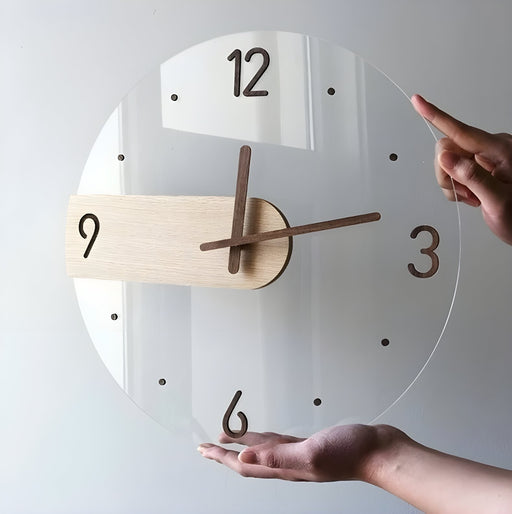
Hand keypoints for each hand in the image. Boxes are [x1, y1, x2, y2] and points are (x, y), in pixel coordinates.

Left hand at [198, 424, 393, 481]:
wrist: (377, 451)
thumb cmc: (349, 453)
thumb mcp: (309, 453)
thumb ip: (276, 456)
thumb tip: (243, 459)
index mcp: (285, 467)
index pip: (244, 465)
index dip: (221, 458)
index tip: (203, 449)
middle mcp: (288, 463)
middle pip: (249, 460)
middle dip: (225, 454)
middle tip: (207, 446)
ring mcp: (299, 455)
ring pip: (263, 450)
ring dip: (243, 445)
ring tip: (227, 437)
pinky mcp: (309, 446)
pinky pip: (279, 442)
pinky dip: (265, 438)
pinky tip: (264, 435)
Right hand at [411, 94, 511, 244]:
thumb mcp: (498, 202)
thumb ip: (472, 177)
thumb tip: (445, 157)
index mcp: (501, 150)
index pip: (462, 131)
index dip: (437, 116)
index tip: (417, 101)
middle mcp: (491, 148)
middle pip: (448, 148)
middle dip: (446, 173)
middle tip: (463, 194)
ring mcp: (484, 157)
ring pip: (446, 160)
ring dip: (452, 182)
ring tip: (471, 197)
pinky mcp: (479, 165)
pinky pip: (452, 169)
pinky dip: (456, 186)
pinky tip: (472, 196)